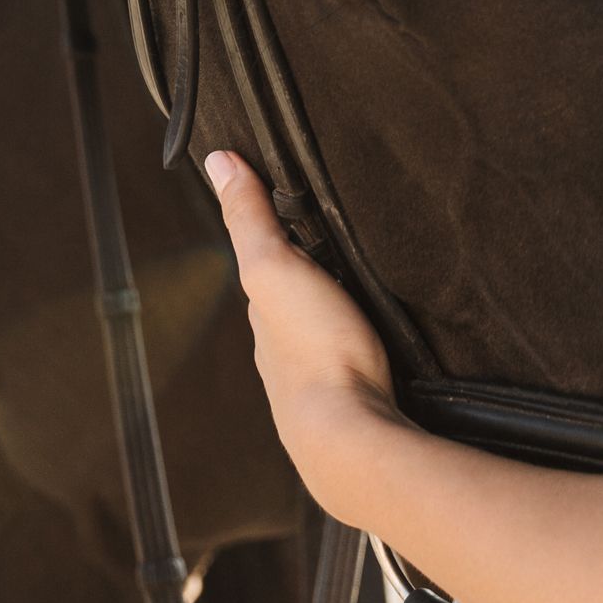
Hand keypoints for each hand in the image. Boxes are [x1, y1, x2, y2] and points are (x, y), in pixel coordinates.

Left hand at [206, 149, 402, 522]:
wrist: (354, 442)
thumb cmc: (315, 353)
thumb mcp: (275, 269)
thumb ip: (250, 220)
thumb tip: (218, 161)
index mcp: (266, 322)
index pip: (267, 274)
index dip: (279, 245)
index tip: (299, 219)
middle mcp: (283, 358)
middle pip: (297, 312)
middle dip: (315, 287)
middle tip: (344, 256)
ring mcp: (319, 390)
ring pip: (325, 343)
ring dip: (341, 323)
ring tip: (370, 299)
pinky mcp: (359, 408)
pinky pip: (357, 370)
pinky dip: (365, 354)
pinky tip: (384, 349)